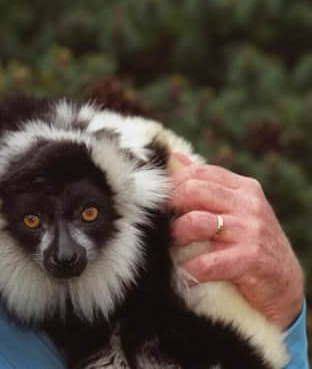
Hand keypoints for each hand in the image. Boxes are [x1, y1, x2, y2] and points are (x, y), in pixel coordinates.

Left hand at [169, 152, 303, 329]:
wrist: (284, 284)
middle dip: (169, 207)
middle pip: (193, 191)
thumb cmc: (251, 242)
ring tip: (169, 249)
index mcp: (244, 188)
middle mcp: (249, 204)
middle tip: (158, 224)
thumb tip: (174, 156)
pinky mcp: (251, 259)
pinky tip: (183, 275)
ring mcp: (251, 230)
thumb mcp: (235, 208)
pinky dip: (189, 270)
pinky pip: (206, 262)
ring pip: (196, 222)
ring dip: (176, 237)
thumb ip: (207, 184)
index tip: (156, 202)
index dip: (172, 184)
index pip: (199, 172)